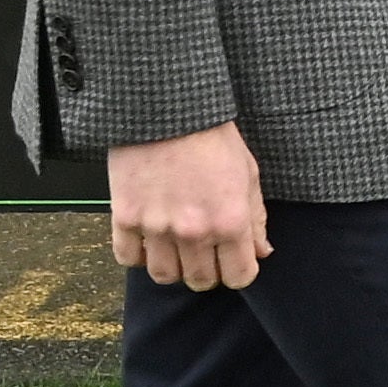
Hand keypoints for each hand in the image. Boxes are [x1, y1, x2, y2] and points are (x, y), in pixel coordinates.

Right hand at [107, 122, 267, 292]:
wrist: (167, 105)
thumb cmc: (210, 133)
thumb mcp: (248, 172)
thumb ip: (256, 218)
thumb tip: (261, 252)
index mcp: (230, 220)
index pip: (239, 277)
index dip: (238, 271)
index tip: (232, 260)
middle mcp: (194, 231)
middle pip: (201, 281)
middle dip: (206, 271)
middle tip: (203, 251)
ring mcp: (157, 227)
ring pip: (164, 276)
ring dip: (172, 266)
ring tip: (174, 246)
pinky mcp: (126, 216)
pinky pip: (128, 258)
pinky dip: (137, 254)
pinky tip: (147, 238)